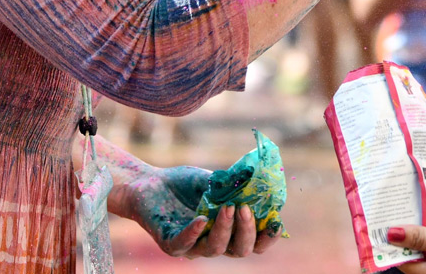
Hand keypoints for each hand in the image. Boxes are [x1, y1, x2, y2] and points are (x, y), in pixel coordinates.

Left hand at [117, 163, 281, 257]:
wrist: (149, 183)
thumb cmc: (183, 184)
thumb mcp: (212, 181)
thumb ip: (232, 184)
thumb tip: (256, 176)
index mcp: (229, 231)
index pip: (255, 243)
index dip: (268, 237)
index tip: (276, 222)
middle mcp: (214, 242)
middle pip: (240, 250)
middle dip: (247, 231)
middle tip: (245, 209)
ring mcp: (193, 246)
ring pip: (216, 249)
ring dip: (225, 229)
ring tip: (228, 207)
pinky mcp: (171, 244)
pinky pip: (184, 244)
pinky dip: (194, 232)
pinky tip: (201, 218)